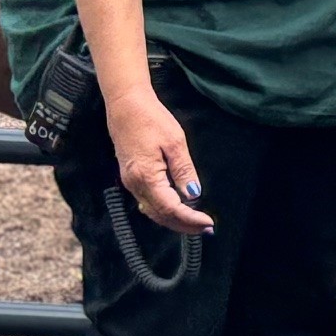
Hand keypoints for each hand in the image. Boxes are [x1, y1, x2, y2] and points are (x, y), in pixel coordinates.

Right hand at [106, 83, 208, 233]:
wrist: (126, 106)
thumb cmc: (151, 120)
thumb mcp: (175, 143)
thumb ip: (184, 171)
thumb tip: (193, 195)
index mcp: (146, 177)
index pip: (170, 208)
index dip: (190, 219)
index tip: (209, 223)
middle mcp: (134, 184)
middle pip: (160, 215)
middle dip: (183, 225)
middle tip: (206, 229)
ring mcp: (130, 181)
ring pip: (152, 211)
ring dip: (173, 220)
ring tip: (195, 223)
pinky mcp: (131, 176)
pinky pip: (147, 201)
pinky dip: (163, 210)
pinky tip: (177, 209)